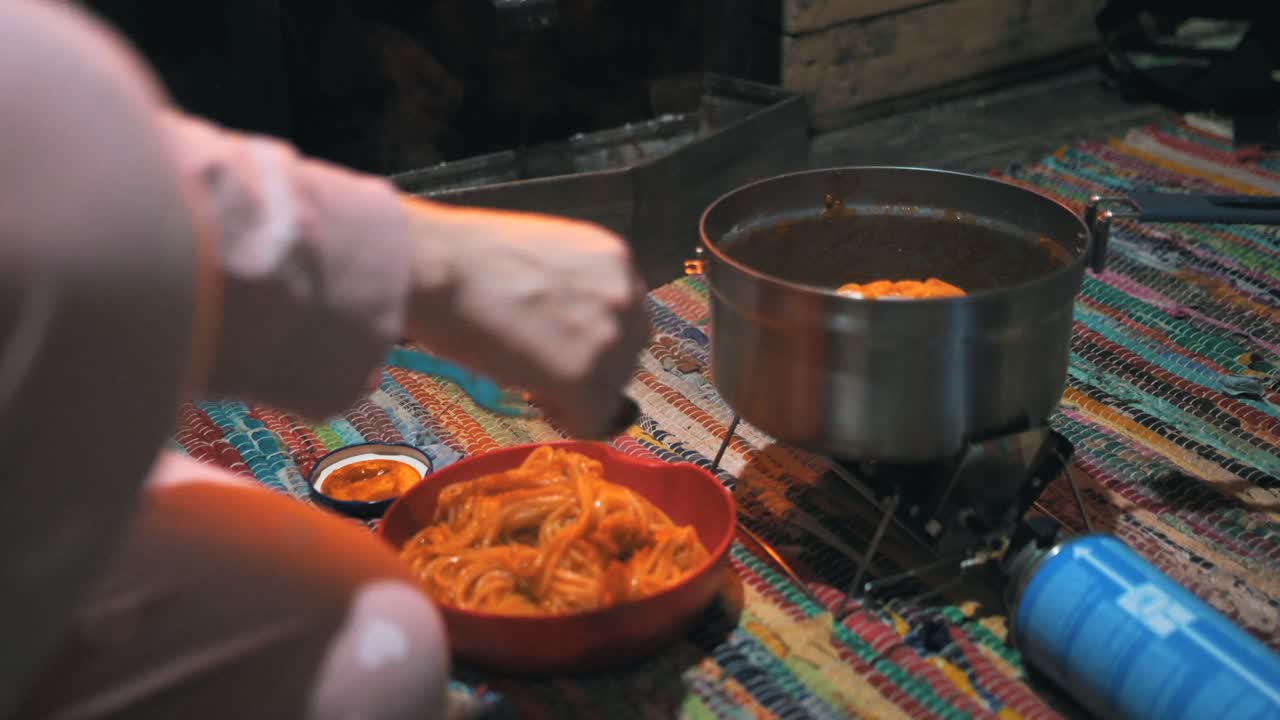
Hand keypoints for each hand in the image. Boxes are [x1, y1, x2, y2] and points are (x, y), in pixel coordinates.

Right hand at [401, 198, 649, 437]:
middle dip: (590, 368)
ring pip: (611, 390)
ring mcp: (609, 337)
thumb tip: (568, 327)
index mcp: (614, 258)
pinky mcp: (586, 378)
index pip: (625, 316)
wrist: (436, 267)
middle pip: (627, 355)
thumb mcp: (542, 254)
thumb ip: (571, 287)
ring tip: (528, 376)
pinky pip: (592, 420)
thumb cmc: (465, 257)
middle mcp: (625, 294)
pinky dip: (566, 420)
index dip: (591, 338)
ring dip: (575, 393)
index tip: (557, 345)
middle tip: (540, 366)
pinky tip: (534, 397)